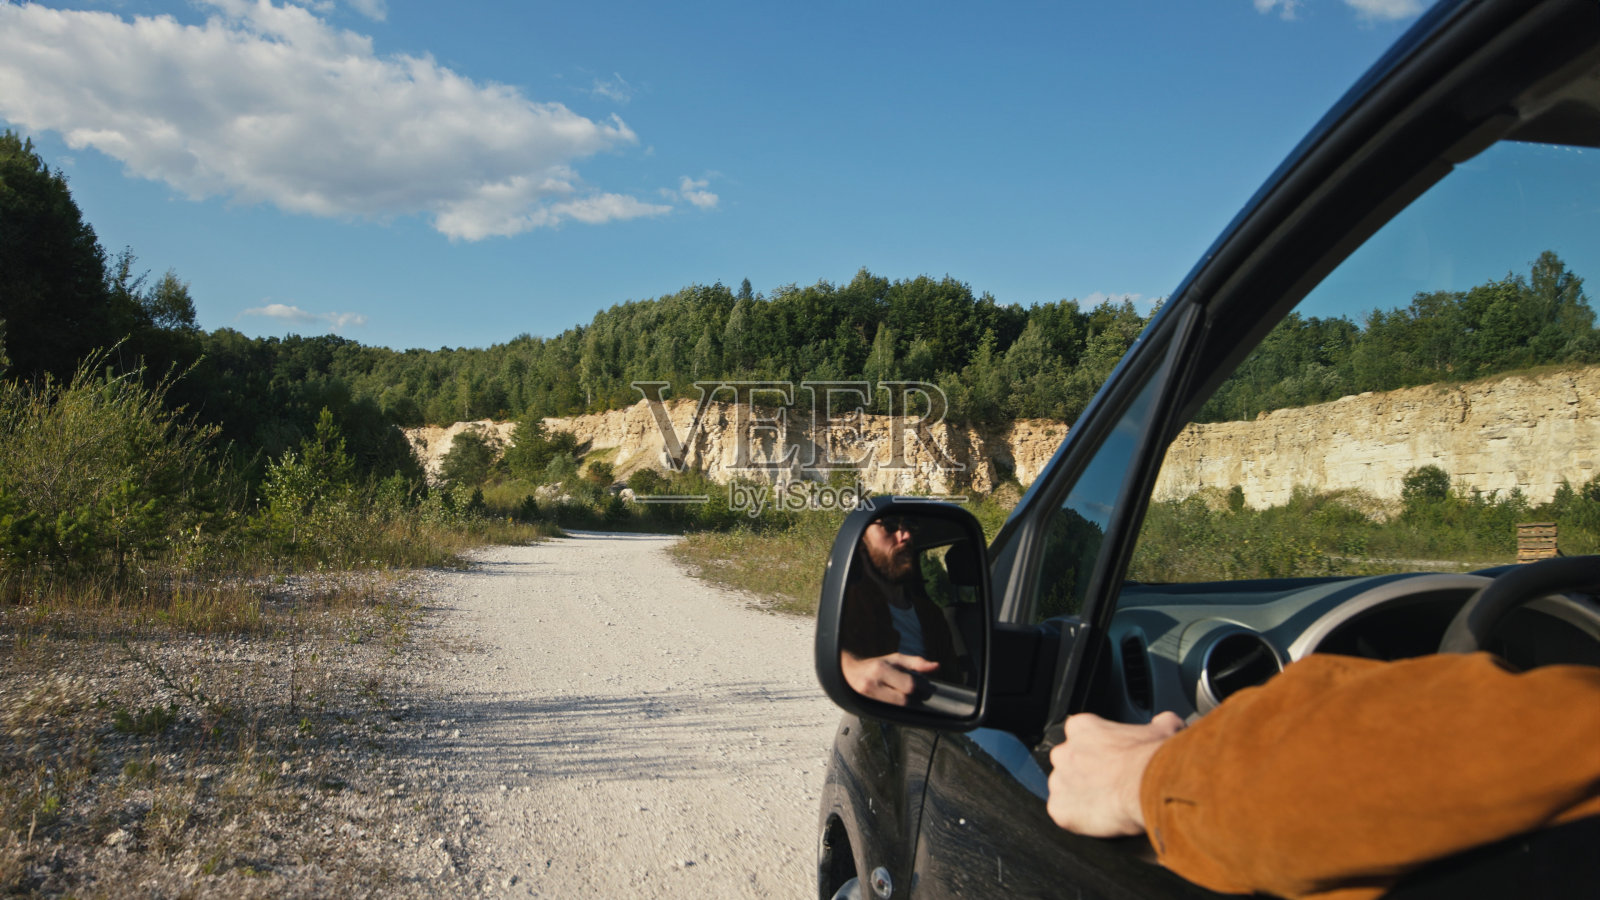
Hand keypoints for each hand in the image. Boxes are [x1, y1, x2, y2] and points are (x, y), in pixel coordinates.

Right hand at [840, 651, 939, 705]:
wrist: (848, 672)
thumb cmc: (876, 664)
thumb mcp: (895, 659)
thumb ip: (916, 663)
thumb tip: (937, 666)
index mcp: (881, 669)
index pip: (909, 685)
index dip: (922, 688)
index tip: (927, 687)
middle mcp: (872, 683)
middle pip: (903, 699)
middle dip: (915, 697)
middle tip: (920, 693)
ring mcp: (868, 696)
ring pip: (897, 707)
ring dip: (907, 703)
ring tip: (908, 695)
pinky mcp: (865, 706)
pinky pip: (889, 710)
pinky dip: (897, 707)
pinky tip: (898, 700)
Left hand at [1047, 711, 1184, 836]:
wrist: (1151, 787)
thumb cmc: (1153, 760)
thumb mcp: (1162, 731)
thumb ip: (1159, 722)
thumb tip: (1164, 721)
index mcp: (1082, 728)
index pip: (1082, 736)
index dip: (1099, 749)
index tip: (1113, 759)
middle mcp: (1064, 752)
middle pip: (1069, 763)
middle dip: (1086, 773)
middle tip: (1111, 784)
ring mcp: (1059, 782)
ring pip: (1065, 790)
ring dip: (1081, 797)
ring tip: (1108, 804)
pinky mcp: (1060, 810)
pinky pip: (1063, 814)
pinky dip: (1078, 819)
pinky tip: (1099, 819)